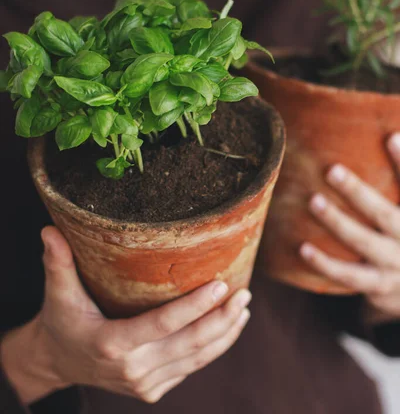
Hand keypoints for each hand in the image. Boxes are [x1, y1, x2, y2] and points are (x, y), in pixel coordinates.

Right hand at [0, 227, 250, 404]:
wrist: (59, 362)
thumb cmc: (62, 320)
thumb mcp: (58, 293)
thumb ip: (58, 262)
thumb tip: (49, 228)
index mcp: (111, 343)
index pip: (161, 324)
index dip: (193, 307)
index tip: (221, 284)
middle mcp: (132, 369)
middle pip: (189, 344)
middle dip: (222, 319)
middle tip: (245, 292)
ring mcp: (145, 384)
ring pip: (197, 359)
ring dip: (225, 333)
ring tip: (245, 306)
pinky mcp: (153, 390)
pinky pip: (191, 368)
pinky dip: (214, 348)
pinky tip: (228, 326)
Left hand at [300, 133, 399, 324]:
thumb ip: (399, 181)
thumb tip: (390, 136)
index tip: (390, 137)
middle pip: (384, 214)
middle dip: (357, 192)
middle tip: (331, 170)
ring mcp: (395, 264)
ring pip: (363, 242)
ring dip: (338, 222)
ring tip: (314, 201)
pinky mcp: (378, 285)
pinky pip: (349, 276)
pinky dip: (326, 264)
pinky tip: (303, 248)